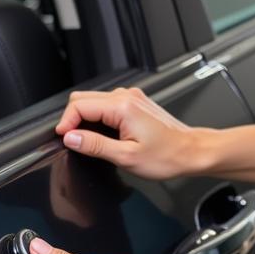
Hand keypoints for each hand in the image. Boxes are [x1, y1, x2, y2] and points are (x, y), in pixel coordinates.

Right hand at [56, 87, 206, 179]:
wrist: (191, 151)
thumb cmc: (166, 156)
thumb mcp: (125, 157)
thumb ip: (94, 145)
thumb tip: (71, 138)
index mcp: (122, 106)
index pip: (79, 105)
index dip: (66, 122)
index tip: (63, 139)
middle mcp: (126, 96)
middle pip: (83, 98)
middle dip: (72, 119)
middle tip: (72, 141)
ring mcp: (131, 97)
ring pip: (94, 100)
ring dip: (85, 118)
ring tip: (88, 140)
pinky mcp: (135, 103)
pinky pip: (106, 104)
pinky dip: (98, 117)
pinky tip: (103, 135)